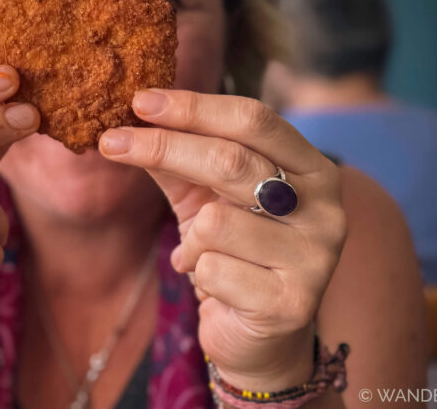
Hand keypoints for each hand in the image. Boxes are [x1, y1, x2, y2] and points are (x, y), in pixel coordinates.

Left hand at [98, 89, 346, 390]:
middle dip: (163, 148)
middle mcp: (325, 208)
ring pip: (216, 222)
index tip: (140, 100)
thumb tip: (131, 117)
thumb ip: (178, 158)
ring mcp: (315, 257)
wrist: (258, 336)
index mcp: (311, 168)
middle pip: (231, 161)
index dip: (194, 107)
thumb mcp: (203, 196)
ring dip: (190, 238)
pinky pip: (212, 270)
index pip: (254, 120)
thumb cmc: (233, 252)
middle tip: (110, 142)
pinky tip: (215, 285)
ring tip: (201, 254)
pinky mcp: (291, 303)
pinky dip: (197, 272)